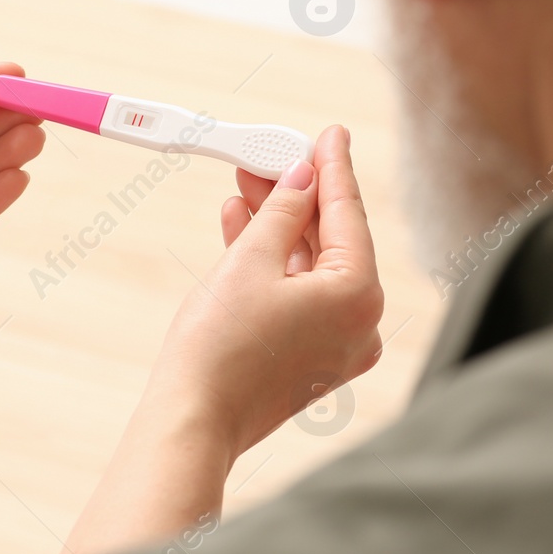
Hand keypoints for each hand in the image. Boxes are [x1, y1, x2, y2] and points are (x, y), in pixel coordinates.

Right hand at [59, 125, 382, 553]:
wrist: (192, 420)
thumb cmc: (219, 347)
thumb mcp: (249, 260)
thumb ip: (283, 212)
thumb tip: (302, 180)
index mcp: (359, 295)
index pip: (348, 213)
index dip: (332, 166)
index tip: (329, 133)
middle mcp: (360, 324)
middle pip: (332, 240)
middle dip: (297, 196)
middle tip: (270, 156)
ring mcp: (337, 346)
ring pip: (312, 267)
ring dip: (279, 226)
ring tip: (247, 186)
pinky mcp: (310, 359)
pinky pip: (299, 295)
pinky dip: (273, 263)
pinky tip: (242, 227)